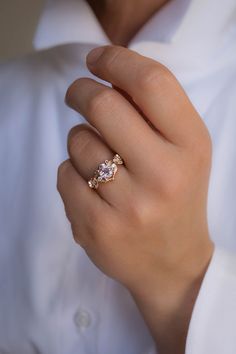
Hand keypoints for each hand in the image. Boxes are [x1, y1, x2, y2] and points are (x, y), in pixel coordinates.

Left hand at [57, 46, 213, 353]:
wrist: (173, 263)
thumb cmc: (177, 197)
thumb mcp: (186, 151)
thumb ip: (156, 112)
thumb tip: (108, 78)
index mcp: (191, 147)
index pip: (151, 83)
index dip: (116, 61)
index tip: (96, 60)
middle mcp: (163, 175)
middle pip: (103, 105)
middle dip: (80, 91)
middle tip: (78, 94)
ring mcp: (128, 206)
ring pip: (77, 142)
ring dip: (79, 140)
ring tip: (99, 159)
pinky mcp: (96, 228)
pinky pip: (64, 175)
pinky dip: (71, 173)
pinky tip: (92, 189)